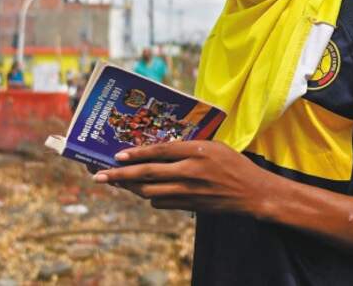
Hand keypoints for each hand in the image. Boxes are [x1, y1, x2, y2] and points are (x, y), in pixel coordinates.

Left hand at [93, 140, 273, 214]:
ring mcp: (189, 192)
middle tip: (100, 176)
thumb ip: (187, 147)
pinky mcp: (190, 206)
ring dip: (131, 188)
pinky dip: (150, 197)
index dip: (136, 153)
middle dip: (121, 176)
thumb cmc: (233, 164)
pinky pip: (162, 203)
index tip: (117, 155)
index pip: (160, 151)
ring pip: (150, 192)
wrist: (252, 193)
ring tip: (116, 183)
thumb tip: (159, 147)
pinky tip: (144, 192)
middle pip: (148, 174)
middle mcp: (190, 172)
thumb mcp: (213, 146)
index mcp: (197, 151)